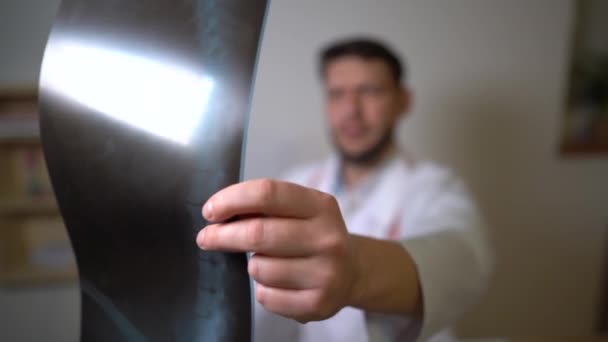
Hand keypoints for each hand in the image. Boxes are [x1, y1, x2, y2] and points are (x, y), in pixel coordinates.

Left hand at [196, 179, 361, 321]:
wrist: (352, 272)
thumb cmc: (312, 235)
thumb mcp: (300, 210)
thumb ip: (265, 206)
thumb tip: (219, 211)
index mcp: (322, 206)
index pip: (268, 193)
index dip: (232, 199)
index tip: (210, 211)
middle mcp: (328, 239)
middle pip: (258, 233)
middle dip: (223, 235)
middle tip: (206, 237)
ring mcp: (326, 274)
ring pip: (259, 268)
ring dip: (251, 265)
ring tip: (266, 262)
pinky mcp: (317, 304)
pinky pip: (266, 296)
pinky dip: (262, 290)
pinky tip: (276, 283)